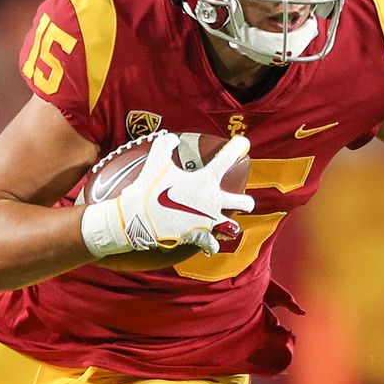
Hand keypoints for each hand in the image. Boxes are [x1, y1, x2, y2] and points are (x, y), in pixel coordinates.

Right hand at [81, 131, 254, 256]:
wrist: (138, 217)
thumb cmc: (148, 187)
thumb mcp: (156, 161)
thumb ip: (165, 145)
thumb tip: (172, 137)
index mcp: (206, 180)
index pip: (228, 158)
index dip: (238, 147)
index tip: (243, 143)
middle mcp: (213, 201)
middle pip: (243, 203)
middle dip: (245, 202)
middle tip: (243, 201)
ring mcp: (208, 221)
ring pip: (232, 227)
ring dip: (230, 226)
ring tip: (228, 226)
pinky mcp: (199, 237)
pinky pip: (212, 245)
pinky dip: (210, 245)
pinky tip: (210, 245)